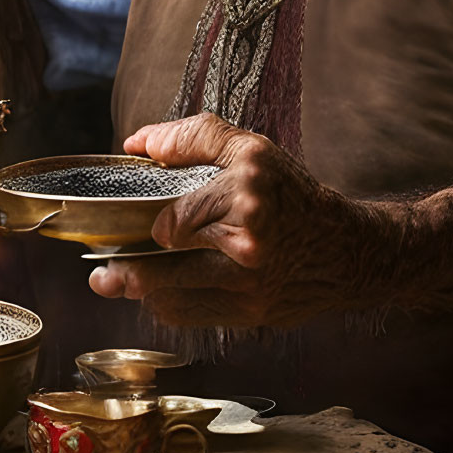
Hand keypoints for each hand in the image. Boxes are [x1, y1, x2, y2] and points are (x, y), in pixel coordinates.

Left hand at [88, 114, 394, 327]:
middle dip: (126, 267)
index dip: (151, 224)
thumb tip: (140, 144)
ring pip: (170, 296)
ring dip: (138, 290)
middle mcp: (247, 241)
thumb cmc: (295, 195)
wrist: (350, 250)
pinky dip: (167, 305)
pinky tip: (156, 294)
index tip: (141, 223)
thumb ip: (193, 137)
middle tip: (103, 268)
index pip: (173, 220)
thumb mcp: (252, 150)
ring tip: (113, 282)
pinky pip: (190, 315)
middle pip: (164, 264)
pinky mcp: (251, 315)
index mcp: (247, 193)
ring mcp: (249, 284)